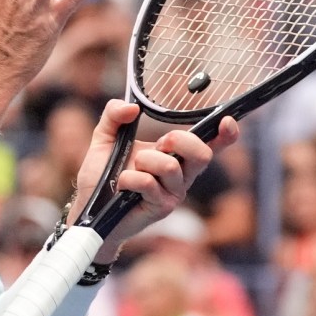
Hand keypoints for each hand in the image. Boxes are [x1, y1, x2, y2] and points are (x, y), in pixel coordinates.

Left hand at [69, 99, 239, 260]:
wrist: (89, 207)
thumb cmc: (102, 174)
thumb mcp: (104, 137)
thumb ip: (113, 115)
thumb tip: (132, 107)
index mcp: (175, 155)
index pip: (208, 144)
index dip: (224, 134)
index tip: (226, 120)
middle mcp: (181, 174)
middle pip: (203, 154)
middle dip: (180, 140)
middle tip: (160, 142)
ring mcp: (174, 192)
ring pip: (170, 167)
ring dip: (144, 161)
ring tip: (127, 169)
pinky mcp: (163, 208)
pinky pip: (149, 183)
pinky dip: (128, 179)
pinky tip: (121, 185)